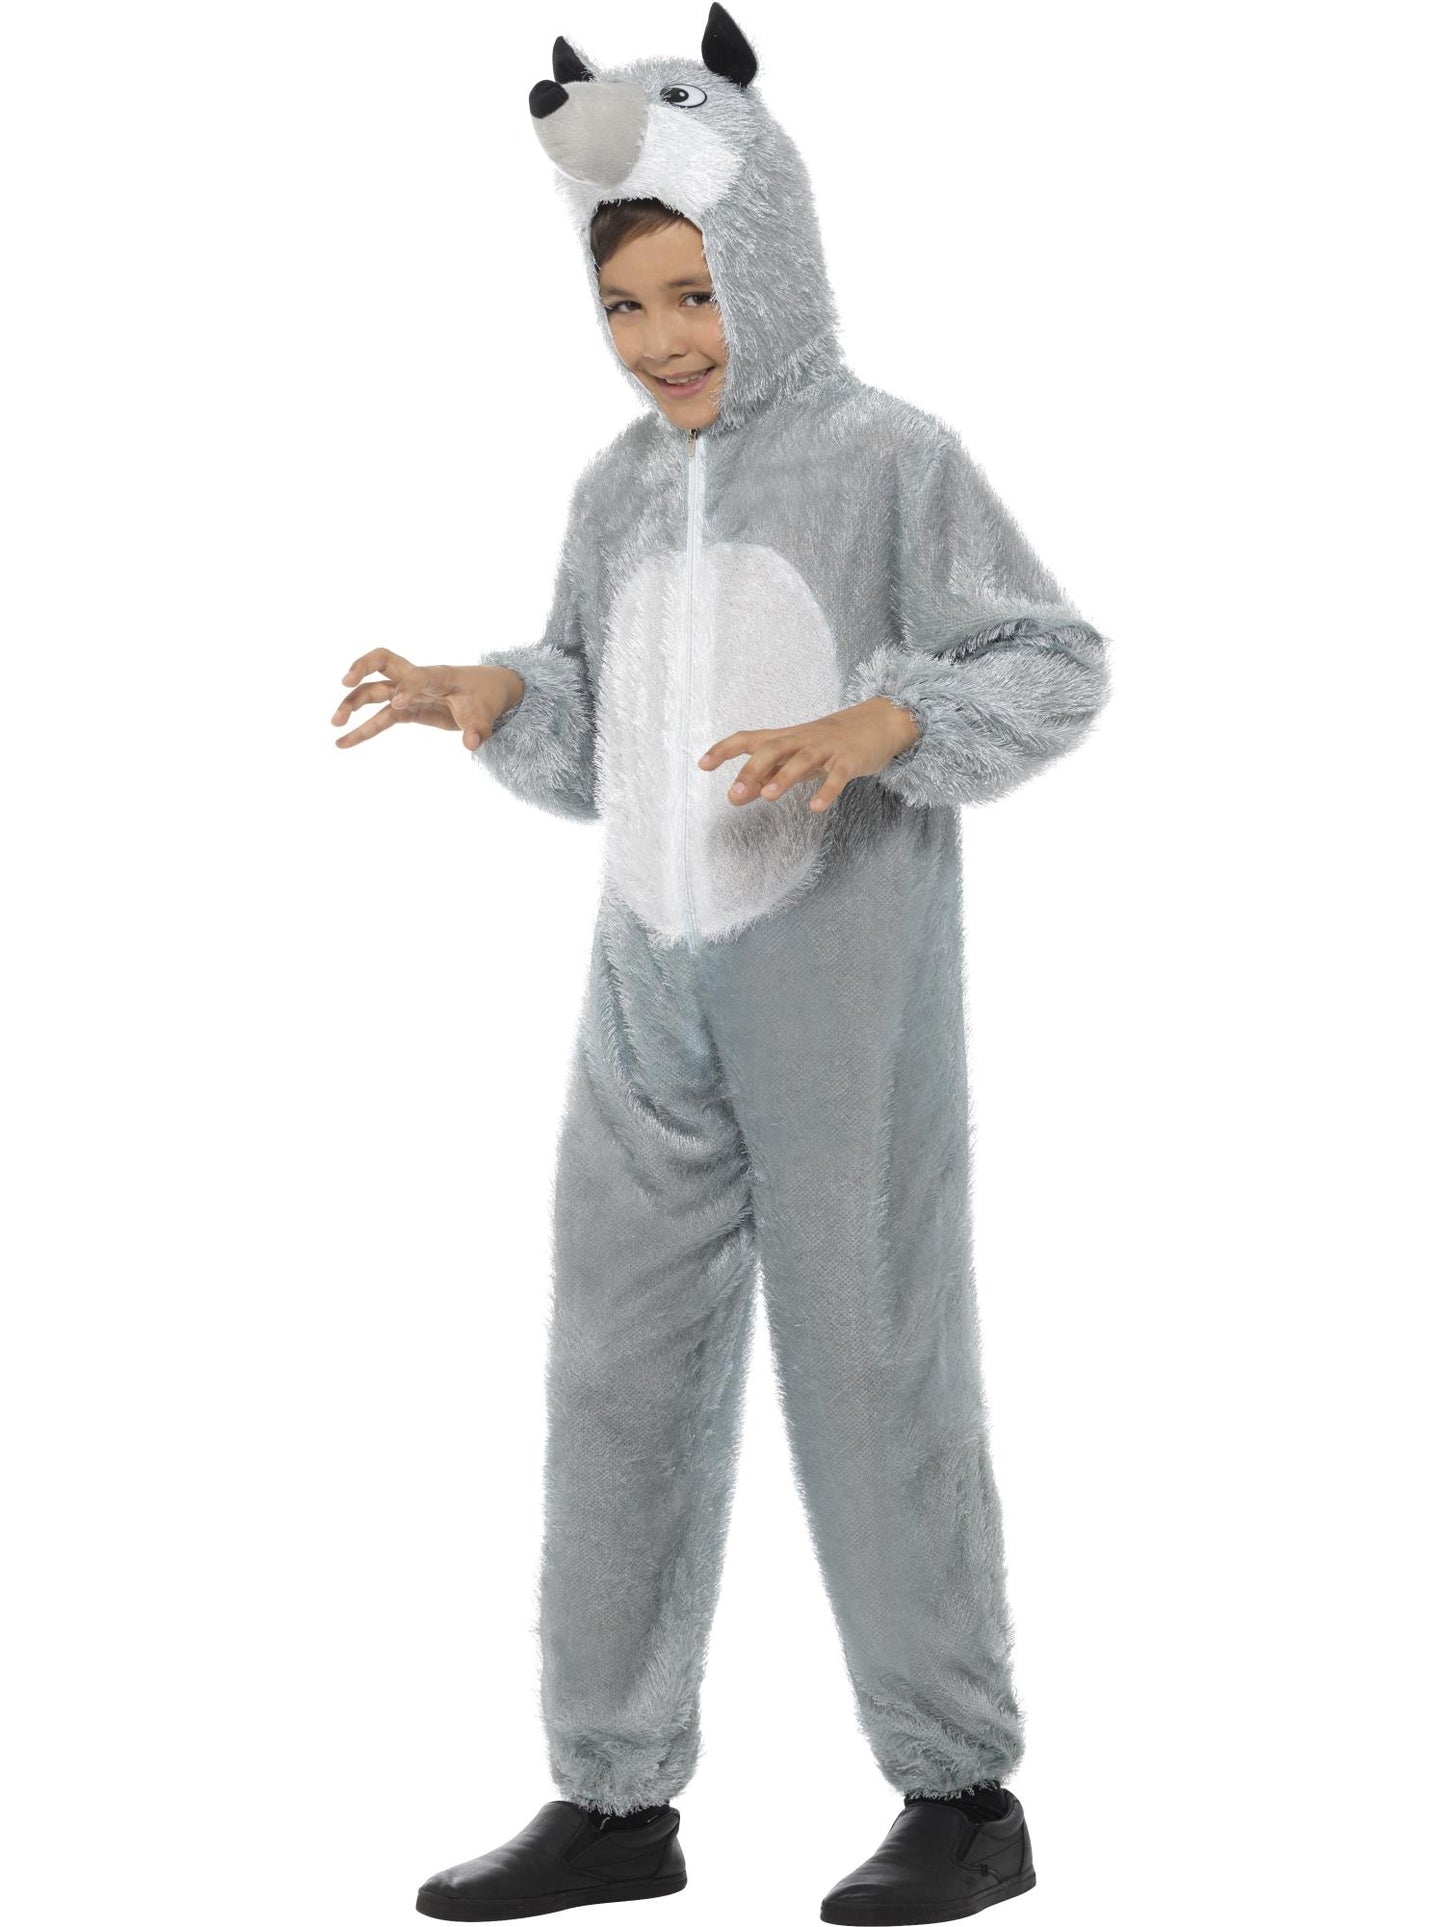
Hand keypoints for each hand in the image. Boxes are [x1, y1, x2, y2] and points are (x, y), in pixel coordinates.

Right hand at [331, 651, 525, 751]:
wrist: (486, 692)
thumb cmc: (485, 697)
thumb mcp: (486, 714)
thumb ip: (479, 728)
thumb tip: (472, 744)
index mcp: (439, 675)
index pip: (418, 675)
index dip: (408, 687)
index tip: (398, 703)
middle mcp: (417, 679)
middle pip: (383, 662)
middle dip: (362, 668)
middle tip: (344, 682)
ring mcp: (408, 693)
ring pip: (374, 692)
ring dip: (353, 704)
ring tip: (335, 723)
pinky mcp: (406, 710)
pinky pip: (379, 718)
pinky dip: (362, 730)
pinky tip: (343, 743)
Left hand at [696, 697, 919, 812]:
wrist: (877, 723)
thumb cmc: (829, 743)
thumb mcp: (795, 755)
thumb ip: (767, 773)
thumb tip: (736, 796)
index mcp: (786, 738)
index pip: (749, 739)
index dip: (725, 749)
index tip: (703, 764)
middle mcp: (802, 740)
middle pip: (773, 748)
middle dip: (751, 770)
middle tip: (734, 795)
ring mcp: (826, 749)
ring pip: (802, 759)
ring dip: (783, 777)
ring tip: (768, 796)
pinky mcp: (849, 761)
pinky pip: (838, 776)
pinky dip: (827, 791)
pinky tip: (815, 808)